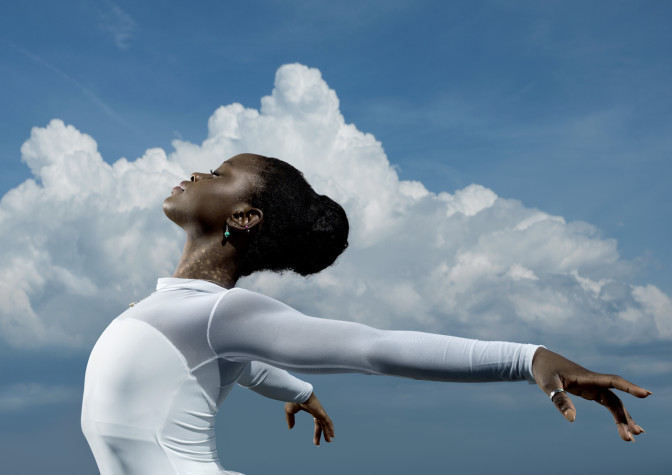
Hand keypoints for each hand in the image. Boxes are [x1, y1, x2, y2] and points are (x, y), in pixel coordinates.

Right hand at [284, 392, 333, 445]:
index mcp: (312, 411)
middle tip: (319, 444)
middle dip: (321, 434)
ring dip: (328, 433)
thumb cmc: (294, 400)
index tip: (315, 442)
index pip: (317, 423)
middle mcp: (318, 412)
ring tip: (329, 441)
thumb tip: (290, 428)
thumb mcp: (290, 411)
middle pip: (321, 425)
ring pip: (326, 424)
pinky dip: (330, 428)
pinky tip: (332, 435)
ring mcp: (321, 412)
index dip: (317, 432)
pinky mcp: (322, 412)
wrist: (298, 394)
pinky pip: (328, 422)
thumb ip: (290, 419)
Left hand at [532, 347, 650, 441]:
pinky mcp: (589, 391)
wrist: (539, 361)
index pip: (613, 381)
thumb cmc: (544, 370)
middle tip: (634, 436)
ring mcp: (592, 387)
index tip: (645, 394)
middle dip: (625, 417)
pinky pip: (607, 404)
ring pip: (613, 403)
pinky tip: (624, 426)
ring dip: (623, 419)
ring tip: (632, 438)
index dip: (629, 387)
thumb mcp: (548, 383)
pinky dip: (616, 415)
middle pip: (615, 400)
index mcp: (587, 377)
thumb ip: (559, 399)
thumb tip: (572, 418)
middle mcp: (594, 382)